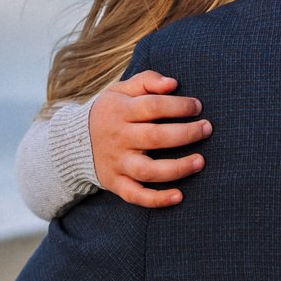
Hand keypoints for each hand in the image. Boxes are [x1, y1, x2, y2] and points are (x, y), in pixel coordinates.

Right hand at [87, 71, 211, 207]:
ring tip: (201, 161)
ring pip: (148, 170)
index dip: (178, 106)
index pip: (152, 106)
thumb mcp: (120, 90)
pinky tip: (179, 196)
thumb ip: (147, 81)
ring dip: (177, 168)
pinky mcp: (116, 183)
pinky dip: (157, 199)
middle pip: (154, 137)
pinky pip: (136, 195)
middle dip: (185, 133)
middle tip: (207, 129)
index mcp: (120, 111)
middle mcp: (119, 138)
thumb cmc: (110, 112)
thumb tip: (172, 83)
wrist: (73, 141)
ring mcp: (117, 163)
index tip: (197, 107)